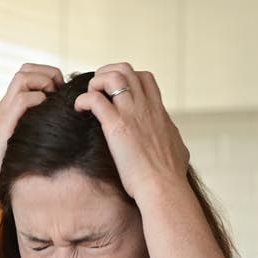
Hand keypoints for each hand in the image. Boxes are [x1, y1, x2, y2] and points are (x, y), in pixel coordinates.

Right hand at [0, 63, 63, 202]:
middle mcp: (7, 104)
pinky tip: (46, 114)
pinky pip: (22, 99)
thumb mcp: (27, 140)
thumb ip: (38, 127)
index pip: (28, 72)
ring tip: (53, 100)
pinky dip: (38, 100)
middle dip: (48, 73)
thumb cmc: (8, 166)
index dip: (47, 74)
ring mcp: (4, 112)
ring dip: (44, 83)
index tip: (62, 92)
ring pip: (22, 77)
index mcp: (12, 105)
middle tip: (61, 92)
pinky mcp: (5, 124)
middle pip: (25, 69)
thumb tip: (65, 126)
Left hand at [74, 62, 190, 203]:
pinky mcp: (117, 127)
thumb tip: (174, 141)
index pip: (144, 78)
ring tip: (89, 99)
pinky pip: (95, 99)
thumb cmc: (171, 176)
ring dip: (96, 82)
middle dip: (106, 74)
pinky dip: (83, 100)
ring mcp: (132, 115)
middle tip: (97, 92)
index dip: (126, 79)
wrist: (164, 188)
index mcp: (159, 112)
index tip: (115, 93)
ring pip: (112, 77)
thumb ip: (172, 138)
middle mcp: (146, 108)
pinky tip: (79, 110)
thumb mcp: (178, 148)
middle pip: (126, 70)